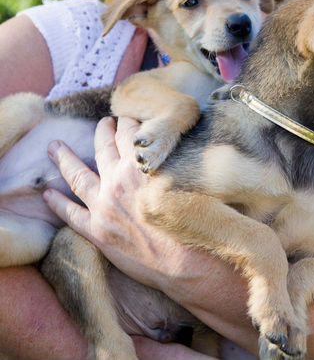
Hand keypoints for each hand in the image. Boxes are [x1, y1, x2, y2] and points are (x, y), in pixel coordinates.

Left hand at [43, 116, 207, 292]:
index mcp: (143, 166)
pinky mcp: (98, 232)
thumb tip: (181, 148)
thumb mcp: (195, 181)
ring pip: (77, 175)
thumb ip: (180, 162)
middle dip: (102, 131)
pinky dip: (57, 204)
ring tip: (54, 147)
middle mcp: (119, 181)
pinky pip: (70, 214)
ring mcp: (104, 206)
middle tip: (102, 122)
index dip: (129, 122)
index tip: (129, 118)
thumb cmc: (199, 222)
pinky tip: (47, 195)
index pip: (131, 134)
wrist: (188, 262)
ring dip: (64, 159)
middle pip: (103, 147)